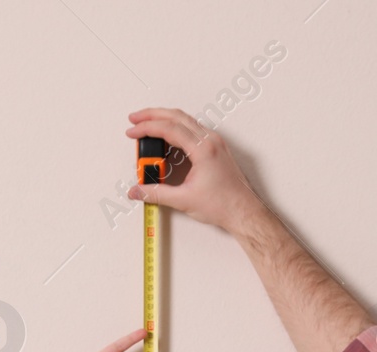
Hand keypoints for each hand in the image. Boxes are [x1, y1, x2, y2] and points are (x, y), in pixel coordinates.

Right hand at [125, 108, 268, 237]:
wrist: (244, 212)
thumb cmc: (224, 205)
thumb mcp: (184, 200)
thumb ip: (156, 194)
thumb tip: (137, 190)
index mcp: (204, 149)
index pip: (169, 128)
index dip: (147, 128)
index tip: (132, 132)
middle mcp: (211, 140)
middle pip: (177, 116)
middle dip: (152, 115)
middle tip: (135, 119)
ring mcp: (215, 142)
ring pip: (185, 120)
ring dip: (165, 120)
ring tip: (147, 126)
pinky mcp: (216, 148)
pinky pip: (193, 130)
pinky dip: (176, 129)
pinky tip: (166, 139)